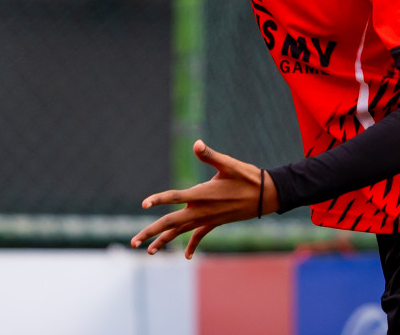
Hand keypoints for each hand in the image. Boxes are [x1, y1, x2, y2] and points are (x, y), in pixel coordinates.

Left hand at [132, 140, 278, 257]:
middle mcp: (201, 210)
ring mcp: (207, 218)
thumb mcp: (228, 164)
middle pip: (171, 223)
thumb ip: (210, 155)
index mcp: (202, 194)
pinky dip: (192, 245)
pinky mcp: (215, 222)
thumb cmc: (247, 177)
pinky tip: (187, 256)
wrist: (266, 196)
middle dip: (151, 233)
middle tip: (134, 242)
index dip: (159, 200)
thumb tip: (197, 144)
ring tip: (149, 250)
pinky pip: (199, 235)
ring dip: (164, 240)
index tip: (144, 204)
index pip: (174, 197)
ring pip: (181, 232)